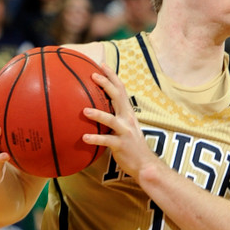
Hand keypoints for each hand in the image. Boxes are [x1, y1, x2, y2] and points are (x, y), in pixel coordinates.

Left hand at [84, 64, 161, 183]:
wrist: (145, 165)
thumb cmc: (132, 146)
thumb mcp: (126, 127)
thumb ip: (115, 116)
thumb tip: (98, 107)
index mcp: (128, 113)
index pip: (121, 89)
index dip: (112, 76)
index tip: (101, 64)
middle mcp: (128, 119)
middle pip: (117, 97)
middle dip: (106, 84)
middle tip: (92, 76)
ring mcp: (125, 132)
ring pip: (111, 120)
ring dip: (98, 114)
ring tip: (84, 110)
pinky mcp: (121, 145)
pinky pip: (106, 141)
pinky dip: (95, 139)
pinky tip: (84, 138)